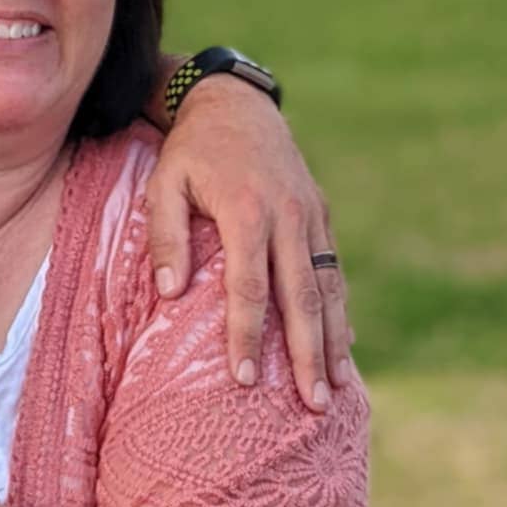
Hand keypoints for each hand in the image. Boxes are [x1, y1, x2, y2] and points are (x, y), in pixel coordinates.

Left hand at [146, 79, 350, 409]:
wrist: (234, 103)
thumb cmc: (192, 150)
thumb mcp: (165, 184)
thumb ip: (166, 237)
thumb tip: (169, 293)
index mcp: (247, 211)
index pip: (248, 289)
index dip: (246, 336)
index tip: (244, 379)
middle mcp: (289, 217)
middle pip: (302, 298)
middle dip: (308, 355)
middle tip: (313, 403)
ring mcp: (312, 216)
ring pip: (328, 288)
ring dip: (332, 340)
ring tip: (333, 388)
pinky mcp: (322, 214)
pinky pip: (334, 270)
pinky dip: (339, 309)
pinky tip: (341, 345)